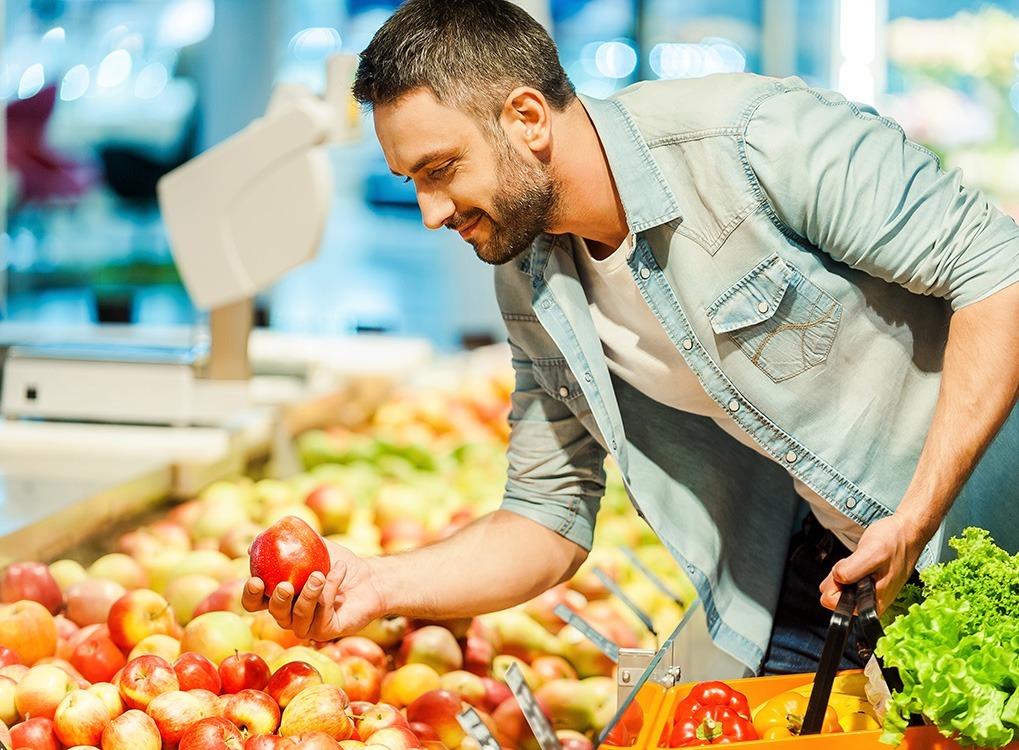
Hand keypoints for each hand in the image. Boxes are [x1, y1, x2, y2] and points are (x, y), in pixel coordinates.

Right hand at [241, 538, 385, 640]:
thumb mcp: (312, 547)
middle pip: (275, 614)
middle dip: (278, 600)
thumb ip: (287, 543)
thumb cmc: (338, 562)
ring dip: (308, 595)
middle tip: (286, 586)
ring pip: (298, 617)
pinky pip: (322, 614)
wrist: (369, 576)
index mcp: (281, 597)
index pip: (255, 603)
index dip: (251, 596)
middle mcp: (291, 615)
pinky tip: (339, 571)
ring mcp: (308, 625)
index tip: (256, 580)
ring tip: (318, 575)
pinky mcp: (327, 631)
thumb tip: (251, 547)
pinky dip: (330, 589)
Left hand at [818, 515, 923, 613]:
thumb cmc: (894, 542)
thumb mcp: (872, 553)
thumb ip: (851, 570)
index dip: (836, 585)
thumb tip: (837, 578)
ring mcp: (867, 592)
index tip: (851, 570)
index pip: (837, 606)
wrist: (907, 532)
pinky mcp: (865, 583)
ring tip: (861, 561)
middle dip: (838, 578)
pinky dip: (847, 567)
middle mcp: (870, 603)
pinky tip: (861, 560)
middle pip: (834, 596)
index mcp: (873, 605)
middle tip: (857, 563)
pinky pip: (845, 578)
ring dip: (843, 571)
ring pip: (838, 586)